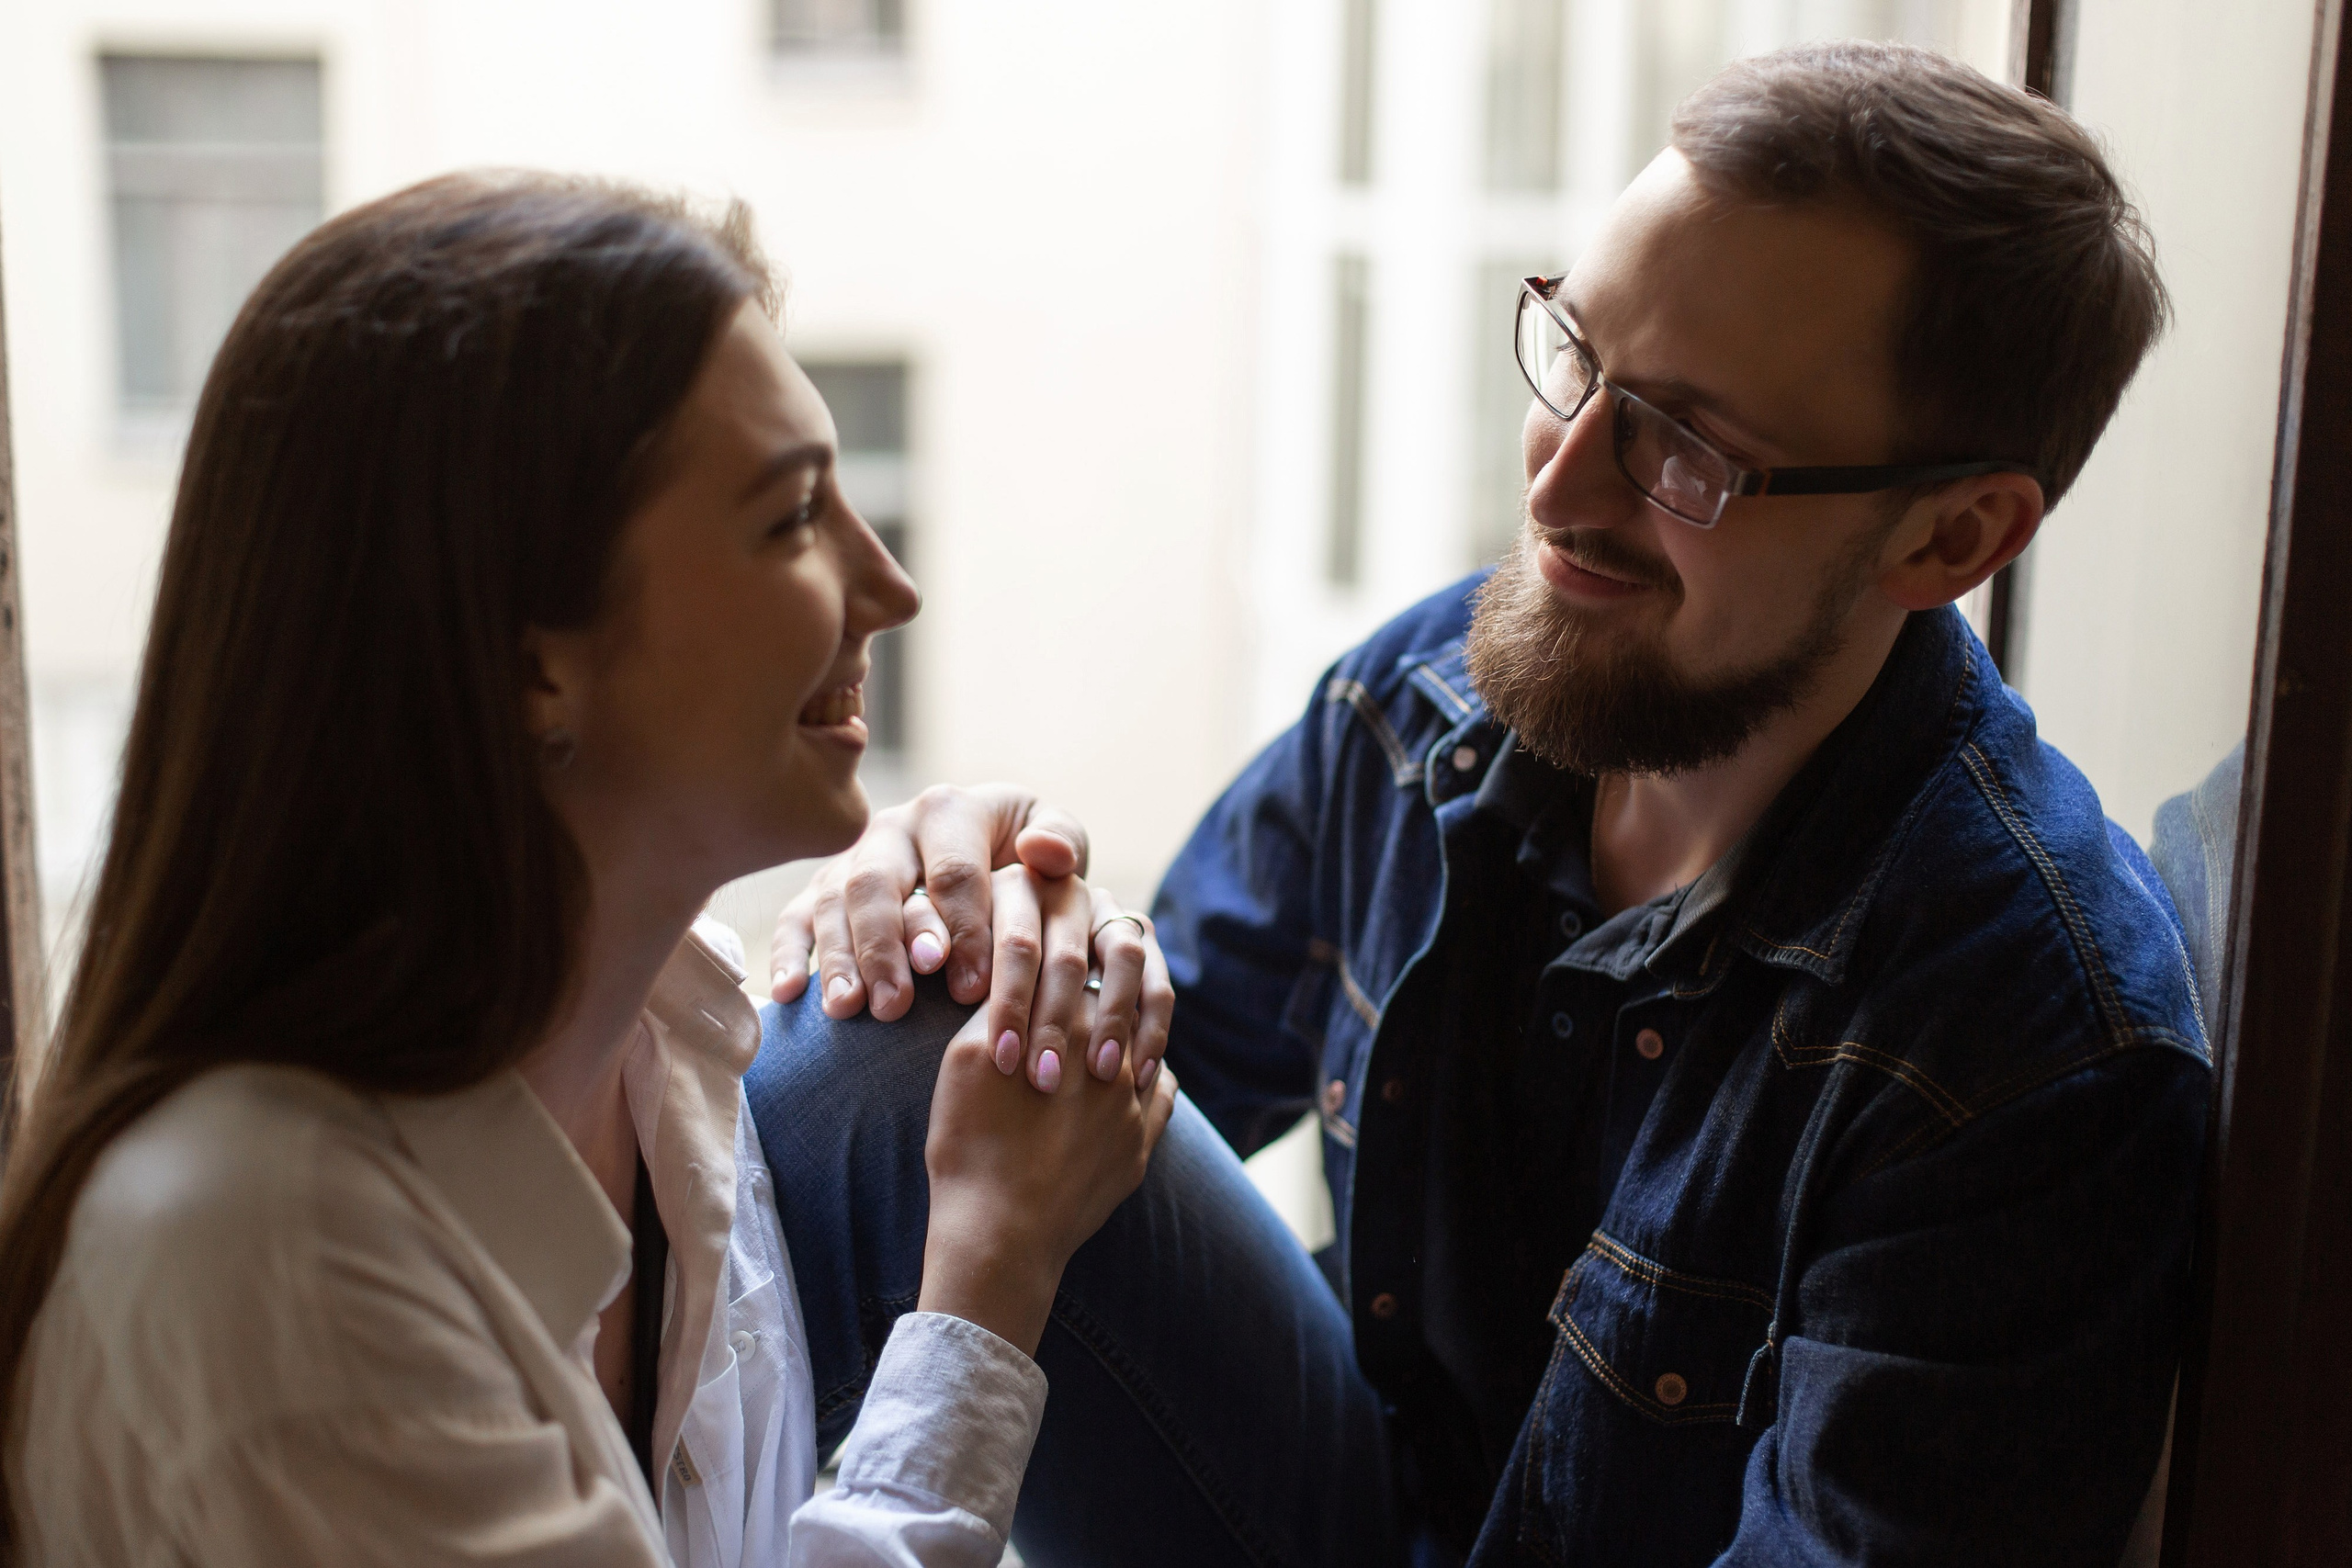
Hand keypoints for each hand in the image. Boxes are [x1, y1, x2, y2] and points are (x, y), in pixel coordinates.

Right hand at [769, 784, 1172, 1090]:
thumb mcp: (1055, 845)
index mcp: (950, 811)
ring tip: (851, 1009)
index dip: (962, 928)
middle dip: (888, 946)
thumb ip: (1060, 842)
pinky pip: (795, 919)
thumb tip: (1044, 853)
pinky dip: (789, 954)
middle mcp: (893, 829)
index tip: (971, 987)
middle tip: (898, 1005)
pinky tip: (790, 995)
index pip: (953, 870)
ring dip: (841, 958)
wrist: (991, 868)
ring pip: (835, 904)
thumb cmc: (1027, 865)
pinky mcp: (820, 893)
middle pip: (879, 883)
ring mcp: (852, 861)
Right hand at [917, 999, 1179, 1355]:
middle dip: (1098, 1006)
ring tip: (1096, 1044)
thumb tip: (1025, 976)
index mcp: (1073, 1027)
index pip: (1079, 973)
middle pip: (1118, 1008)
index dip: (1060, 973)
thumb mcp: (964, 1059)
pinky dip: (1149, 1080)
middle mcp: (1116, 1059)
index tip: (1049, 976)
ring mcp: (1133, 1107)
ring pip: (1145, 1047)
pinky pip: (1163, 1096)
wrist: (999, 1234)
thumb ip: (1003, 1005)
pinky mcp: (1140, 1147)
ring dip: (1124, 1040)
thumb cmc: (970, 1145)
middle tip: (1075, 1006)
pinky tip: (1126, 1081)